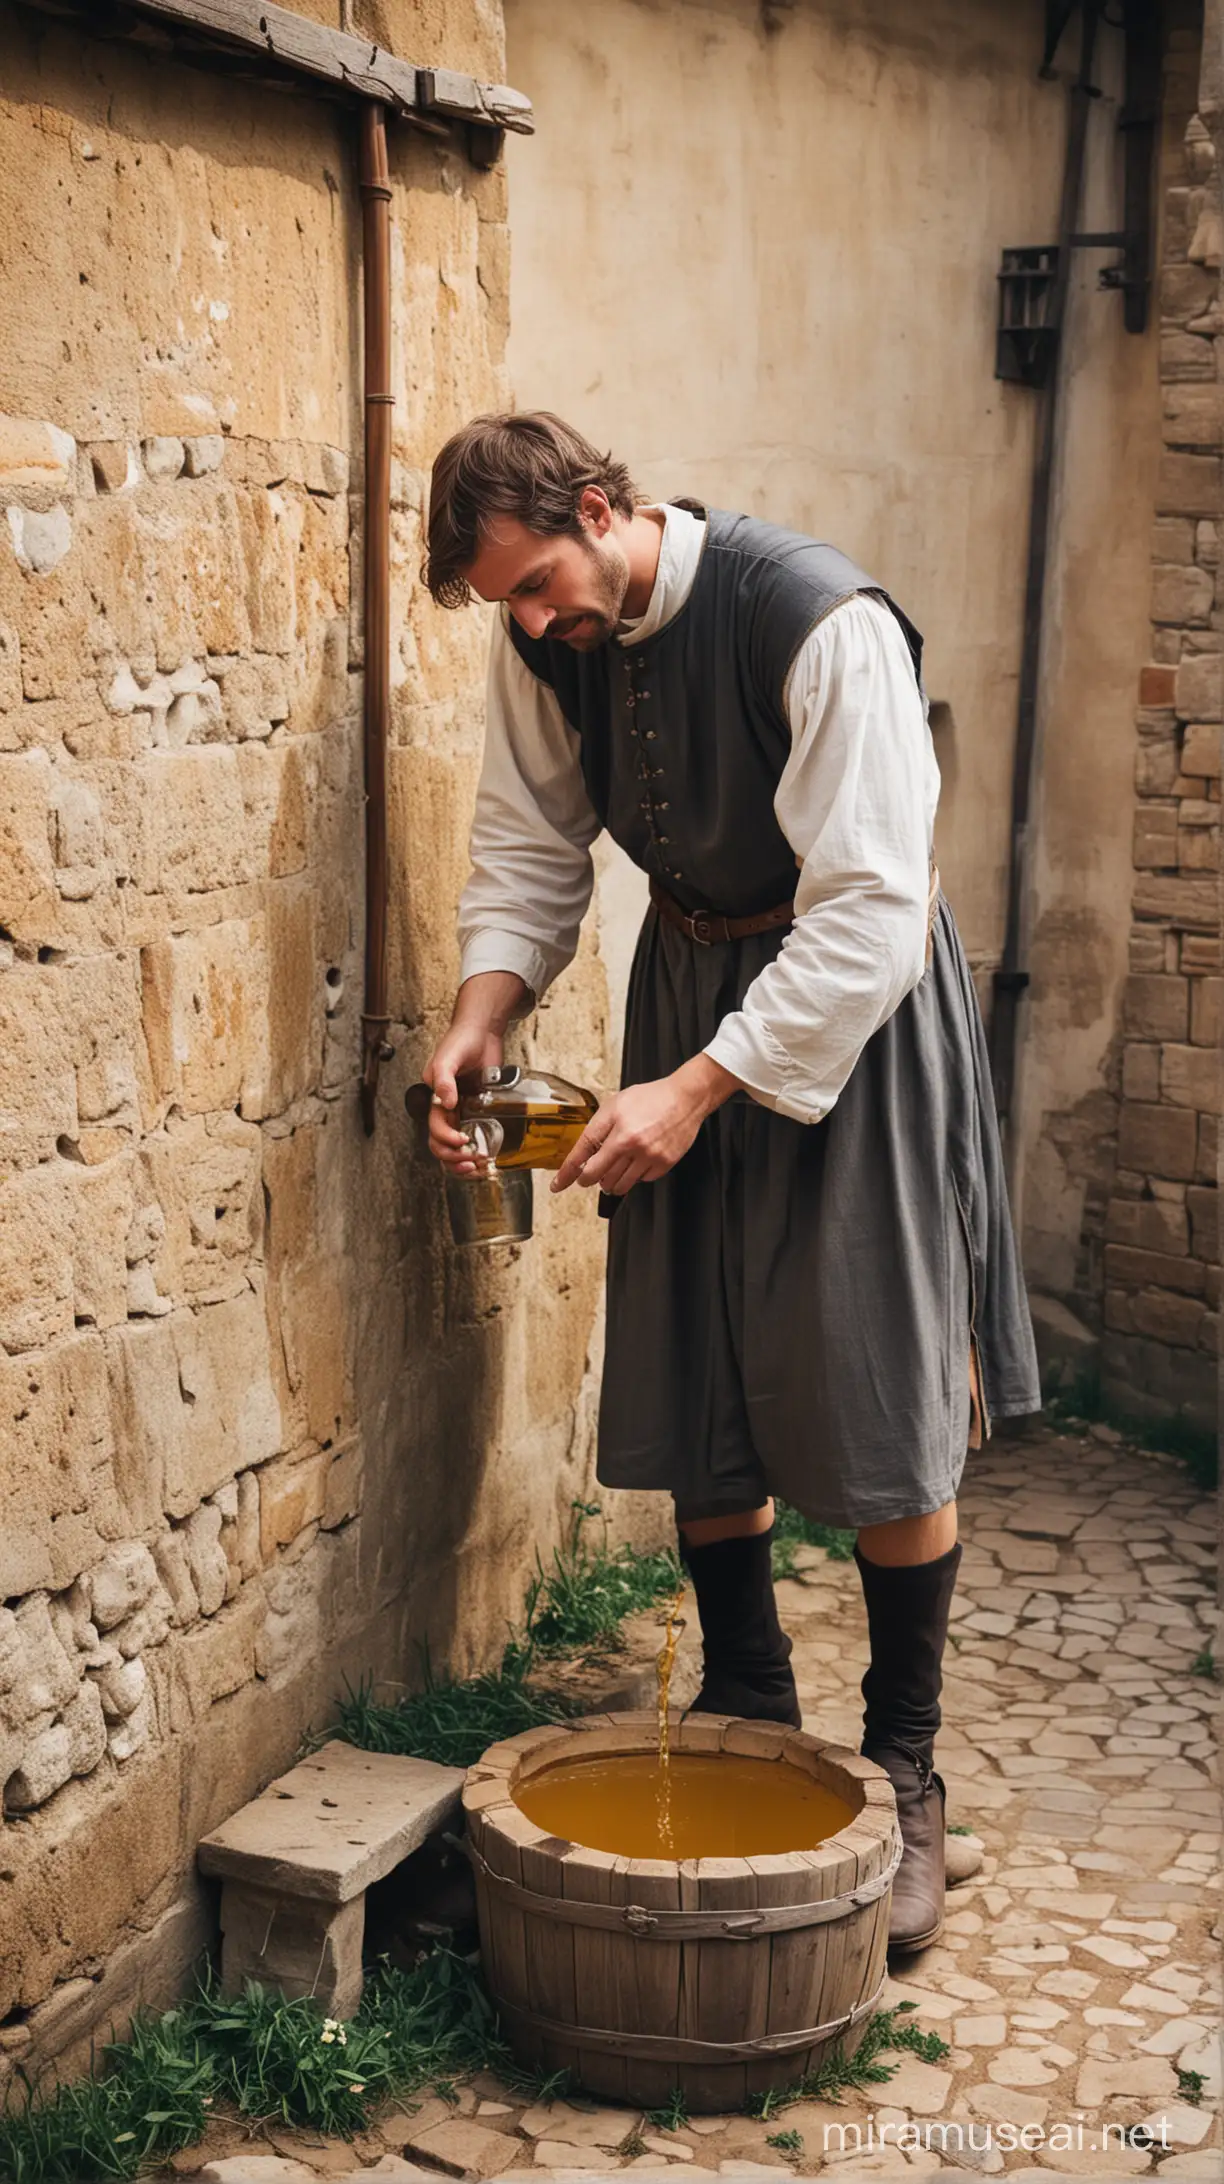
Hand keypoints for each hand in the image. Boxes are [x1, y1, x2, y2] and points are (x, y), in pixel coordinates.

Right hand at [423, 971, 526, 1173]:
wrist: (482, 1031)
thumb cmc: (460, 1041)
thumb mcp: (448, 1058)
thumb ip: (444, 1079)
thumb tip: (446, 1103)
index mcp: (435, 1099)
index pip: (434, 1128)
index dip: (445, 1139)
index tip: (461, 1141)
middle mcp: (447, 1109)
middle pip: (441, 1144)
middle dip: (453, 1158)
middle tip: (471, 1161)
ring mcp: (464, 1111)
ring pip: (456, 1147)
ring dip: (462, 1162)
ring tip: (477, 1167)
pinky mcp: (480, 1110)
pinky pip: (476, 1136)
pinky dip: (478, 1150)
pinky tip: (488, 1158)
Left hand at [551, 1055, 741, 1197]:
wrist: (685, 1098)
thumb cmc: (650, 1098)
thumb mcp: (615, 1105)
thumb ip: (597, 1129)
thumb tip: (585, 1153)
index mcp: (618, 1132)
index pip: (584, 1158)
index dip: (568, 1174)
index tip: (557, 1185)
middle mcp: (633, 1147)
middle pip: (600, 1177)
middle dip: (591, 1178)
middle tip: (591, 1175)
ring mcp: (650, 1158)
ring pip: (620, 1185)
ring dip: (611, 1182)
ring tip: (613, 1170)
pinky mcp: (664, 1164)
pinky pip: (641, 1181)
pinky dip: (634, 1176)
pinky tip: (636, 1162)